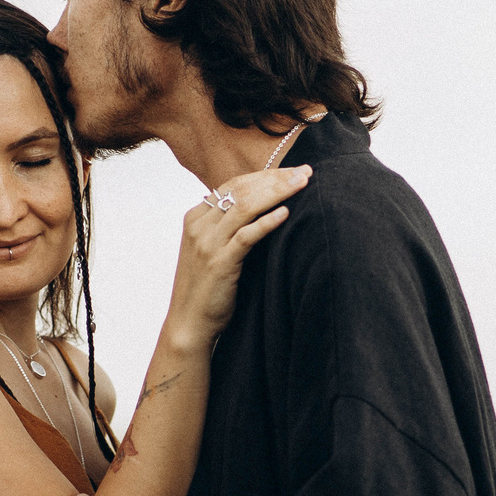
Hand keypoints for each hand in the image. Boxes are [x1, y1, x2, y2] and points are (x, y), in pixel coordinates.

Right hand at [165, 163, 307, 348]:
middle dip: (276, 178)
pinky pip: (246, 236)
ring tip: (302, 184)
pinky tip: (286, 213)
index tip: (292, 171)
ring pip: (245, 206)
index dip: (265, 174)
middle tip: (305, 171)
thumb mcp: (212, 250)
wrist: (189, 324)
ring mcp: (207, 244)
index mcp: (196, 218)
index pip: (233, 184)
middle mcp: (199, 226)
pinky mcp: (220, 263)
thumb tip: (262, 210)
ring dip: (276, 192)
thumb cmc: (207, 288)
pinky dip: (267, 222)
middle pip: (241, 190)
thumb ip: (228, 228)